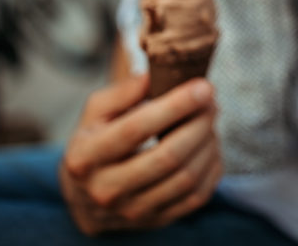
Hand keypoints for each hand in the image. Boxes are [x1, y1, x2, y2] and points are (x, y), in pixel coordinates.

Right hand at [59, 74, 221, 234]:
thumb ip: (122, 93)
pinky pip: (196, 197)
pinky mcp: (157, 221)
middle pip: (167, 156)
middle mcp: (105, 190)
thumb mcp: (95, 113)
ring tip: (210, 122)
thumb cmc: (95, 142)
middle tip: (212, 102)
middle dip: (198, 124)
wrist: (87, 197)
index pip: (135, 129)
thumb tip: (152, 76)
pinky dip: (211, 168)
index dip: (174, 106)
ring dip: (208, 144)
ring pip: (186, 178)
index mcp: (85, 157)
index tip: (202, 87)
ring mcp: (132, 211)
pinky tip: (210, 146)